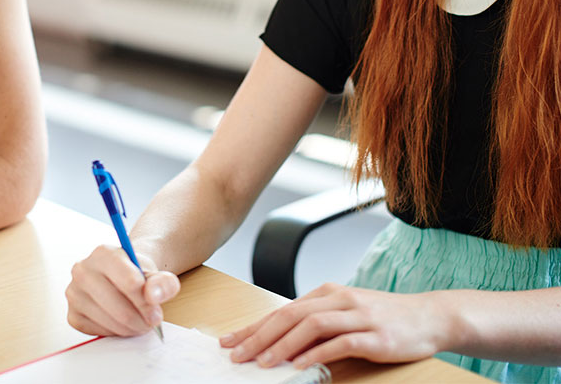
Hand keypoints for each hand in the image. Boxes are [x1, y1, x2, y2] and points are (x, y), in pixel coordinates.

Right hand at [66, 244, 179, 335]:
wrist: (120, 277)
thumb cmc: (136, 274)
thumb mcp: (155, 273)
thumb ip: (163, 282)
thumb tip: (153, 296)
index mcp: (104, 253)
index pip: (131, 283)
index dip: (148, 303)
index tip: (156, 311)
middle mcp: (83, 270)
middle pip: (120, 307)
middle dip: (141, 320)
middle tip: (151, 321)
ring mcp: (74, 292)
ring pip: (110, 322)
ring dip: (130, 328)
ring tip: (139, 321)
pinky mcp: (72, 314)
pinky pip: (98, 332)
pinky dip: (115, 332)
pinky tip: (121, 322)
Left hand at [220, 283, 449, 368]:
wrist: (431, 317)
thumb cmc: (384, 318)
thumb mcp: (346, 313)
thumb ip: (318, 323)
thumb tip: (281, 342)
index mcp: (327, 293)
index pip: (282, 310)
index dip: (253, 326)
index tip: (229, 341)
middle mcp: (339, 299)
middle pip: (290, 315)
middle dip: (258, 335)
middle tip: (236, 354)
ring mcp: (358, 316)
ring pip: (311, 326)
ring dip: (282, 345)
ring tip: (261, 362)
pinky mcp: (375, 336)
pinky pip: (340, 343)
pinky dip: (316, 354)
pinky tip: (300, 366)